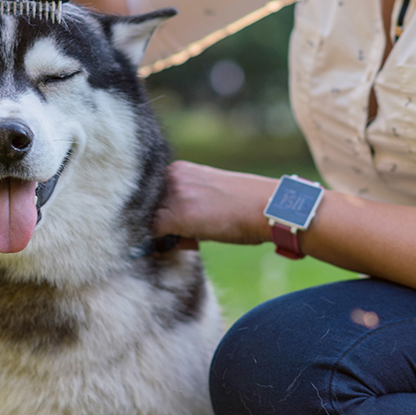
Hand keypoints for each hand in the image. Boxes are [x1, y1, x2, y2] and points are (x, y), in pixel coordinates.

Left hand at [155, 161, 275, 246]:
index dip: (162, 217)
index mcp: (179, 169)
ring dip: (163, 236)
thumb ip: (185, 205)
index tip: (177, 229)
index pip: (152, 197)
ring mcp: (173, 194)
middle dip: (160, 228)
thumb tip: (167, 232)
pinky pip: (153, 235)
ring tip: (195, 238)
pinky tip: (192, 242)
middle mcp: (172, 176)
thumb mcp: (210, 196)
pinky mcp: (176, 215)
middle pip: (147, 209)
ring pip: (149, 222)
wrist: (268, 207)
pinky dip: (163, 245)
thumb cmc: (246, 207)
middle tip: (188, 237)